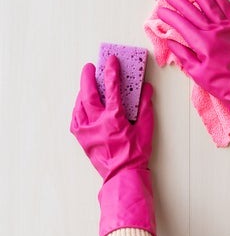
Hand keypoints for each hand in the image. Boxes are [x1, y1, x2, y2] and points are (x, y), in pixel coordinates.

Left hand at [70, 55, 153, 180]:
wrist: (122, 175)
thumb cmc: (136, 153)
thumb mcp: (146, 128)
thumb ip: (145, 106)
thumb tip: (146, 89)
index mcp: (114, 118)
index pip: (113, 88)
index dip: (112, 71)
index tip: (112, 60)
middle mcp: (97, 122)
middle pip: (89, 93)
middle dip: (88, 77)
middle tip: (90, 67)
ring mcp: (87, 130)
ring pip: (79, 105)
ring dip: (82, 92)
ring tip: (86, 85)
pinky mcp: (82, 138)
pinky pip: (75, 119)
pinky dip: (78, 109)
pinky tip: (81, 105)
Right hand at [158, 0, 229, 171]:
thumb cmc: (219, 82)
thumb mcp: (196, 73)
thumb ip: (183, 55)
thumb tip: (171, 42)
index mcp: (201, 42)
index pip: (181, 24)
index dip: (169, 16)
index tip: (160, 11)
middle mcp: (213, 31)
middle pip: (193, 11)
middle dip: (179, 1)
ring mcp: (226, 28)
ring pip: (210, 5)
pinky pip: (227, 8)